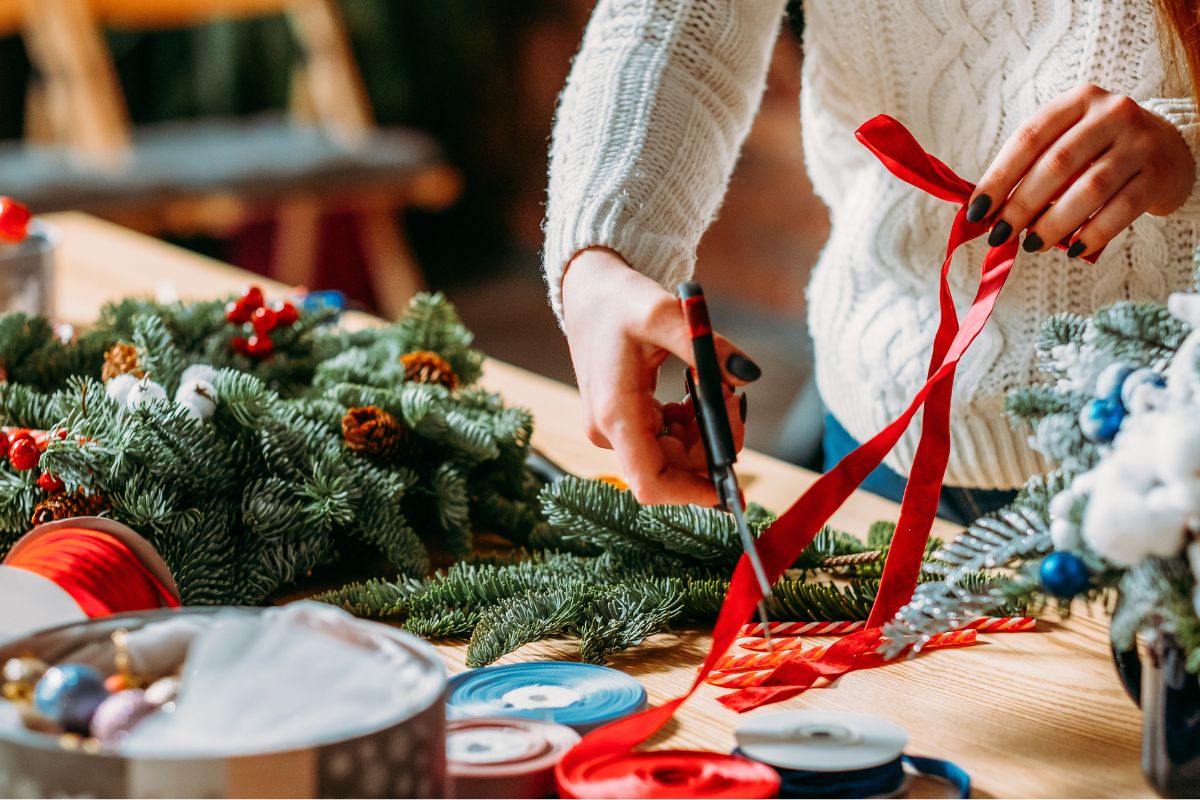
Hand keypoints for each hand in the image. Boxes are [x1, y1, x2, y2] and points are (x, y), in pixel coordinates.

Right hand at [561, 247, 757, 504]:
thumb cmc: (618, 300)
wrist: (587, 291)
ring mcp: (615, 429)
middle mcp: (610, 431)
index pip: (652, 483)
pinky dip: (691, 423)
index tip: (730, 485)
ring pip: (674, 454)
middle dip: (712, 443)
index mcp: (615, 414)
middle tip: (734, 398)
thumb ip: (708, 348)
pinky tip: (696, 390)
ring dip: (705, 430)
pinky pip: (666, 439)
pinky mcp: (623, 421)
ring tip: (716, 385)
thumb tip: (748, 376)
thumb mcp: (663, 314)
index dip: (692, 494)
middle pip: (673, 468)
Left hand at [967, 83, 1194, 258]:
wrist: (1171, 150)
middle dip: (1021, 205)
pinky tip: (1073, 249)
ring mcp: (1140, 142)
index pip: (1029, 138)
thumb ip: (1031, 169)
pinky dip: (1093, 233)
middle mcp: (1112, 113)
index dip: (998, 177)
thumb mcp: (1068, 144)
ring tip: (1032, 245)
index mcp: (1078, 101)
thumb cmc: (1101, 152)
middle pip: (1056, 164)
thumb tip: (986, 212)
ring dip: (1054, 223)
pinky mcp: (1159, 174)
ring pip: (1089, 188)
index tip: (976, 211)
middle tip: (1000, 235)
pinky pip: (1121, 209)